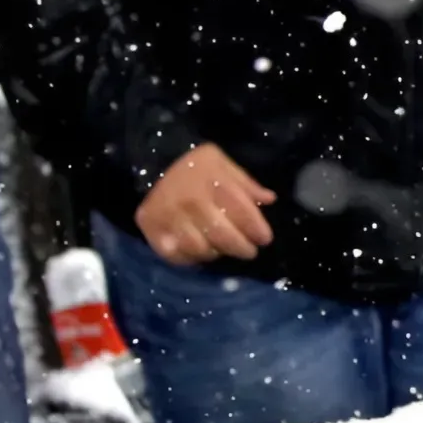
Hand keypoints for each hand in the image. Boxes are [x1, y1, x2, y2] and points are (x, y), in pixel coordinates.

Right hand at [135, 143, 273, 265]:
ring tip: (223, 250)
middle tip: (249, 252)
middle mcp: (190, 202)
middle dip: (242, 248)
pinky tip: (201, 253)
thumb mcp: (224, 164)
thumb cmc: (196, 166)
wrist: (154, 164)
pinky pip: (176, 255)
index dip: (257, 230)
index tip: (265, 239)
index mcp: (212, 183)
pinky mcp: (152, 230)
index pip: (242, 213)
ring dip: (216, 253)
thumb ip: (246, 183)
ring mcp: (168, 217)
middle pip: (222, 236)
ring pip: (200, 249)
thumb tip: (270, 200)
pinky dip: (191, 258)